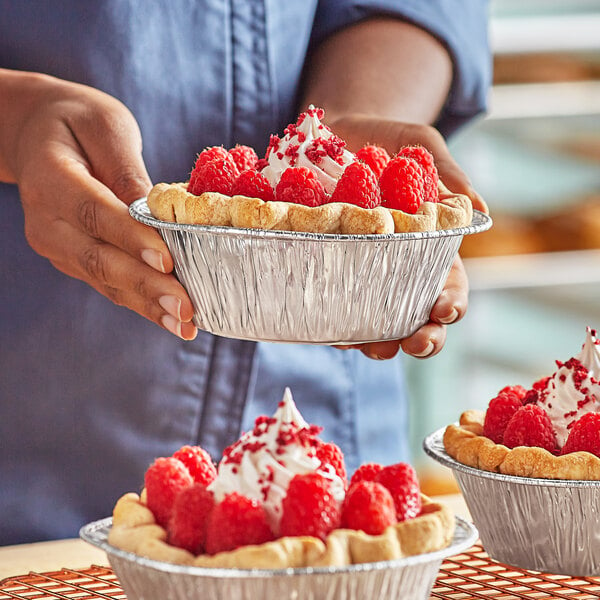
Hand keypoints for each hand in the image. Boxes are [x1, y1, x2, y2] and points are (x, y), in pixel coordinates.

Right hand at [2, 71, 196, 338]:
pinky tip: (172, 320)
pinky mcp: (74, 260)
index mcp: (50, 179)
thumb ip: (127, 168)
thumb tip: (155, 210)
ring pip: (105, 281)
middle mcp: (47, 221)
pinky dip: (141, 303)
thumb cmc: (79, 123)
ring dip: (147, 306)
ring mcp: (58, 246)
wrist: (39, 138)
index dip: (130, 239)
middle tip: (185, 308)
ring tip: (185, 324)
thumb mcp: (106, 126)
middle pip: (98, 259)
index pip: (93, 214)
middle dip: (146, 286)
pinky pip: (108, 285)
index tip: (167, 261)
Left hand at [330, 114, 481, 359]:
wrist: (333, 133)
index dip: (451, 303)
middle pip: (414, 317)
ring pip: (371, 323)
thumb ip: (447, 173)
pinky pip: (327, 306)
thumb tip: (480, 206)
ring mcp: (357, 273)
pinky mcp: (322, 270)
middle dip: (420, 337)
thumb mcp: (420, 145)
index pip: (447, 287)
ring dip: (375, 342)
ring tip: (371, 346)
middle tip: (415, 343)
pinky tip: (329, 331)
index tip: (445, 309)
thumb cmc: (387, 139)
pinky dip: (330, 323)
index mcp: (428, 248)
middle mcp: (395, 269)